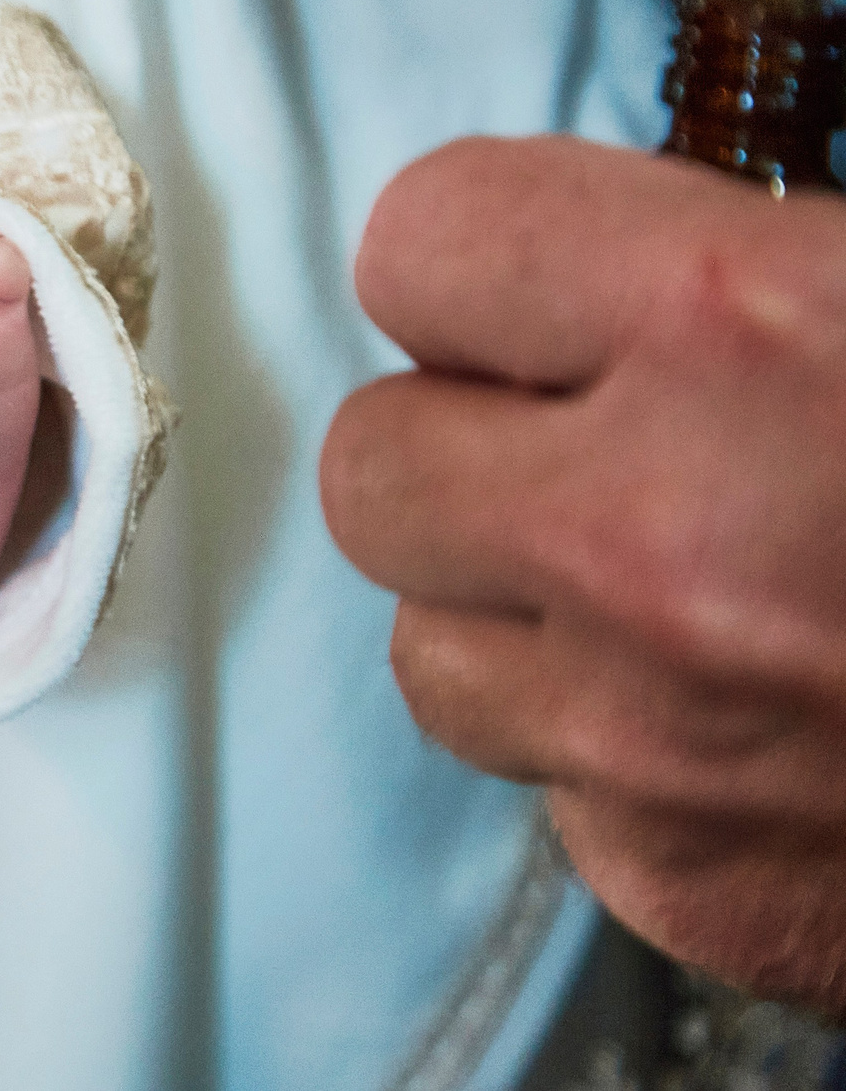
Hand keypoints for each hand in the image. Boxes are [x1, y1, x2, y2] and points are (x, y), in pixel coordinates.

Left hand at [323, 136, 845, 1015]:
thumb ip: (755, 259)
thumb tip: (608, 263)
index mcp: (744, 327)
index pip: (423, 242)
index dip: (489, 258)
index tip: (545, 284)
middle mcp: (660, 537)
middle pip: (378, 461)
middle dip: (473, 438)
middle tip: (596, 434)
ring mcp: (661, 740)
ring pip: (433, 644)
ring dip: (523, 606)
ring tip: (680, 583)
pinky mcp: (697, 891)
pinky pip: (555, 792)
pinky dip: (621, 751)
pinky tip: (755, 715)